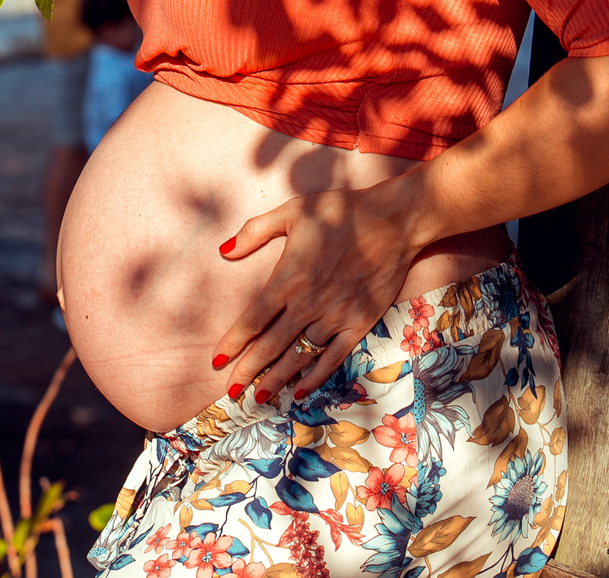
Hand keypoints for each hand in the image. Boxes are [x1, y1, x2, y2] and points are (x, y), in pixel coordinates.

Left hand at [210, 175, 424, 402]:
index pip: (253, 320)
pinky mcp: (358, 324)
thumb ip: (256, 230)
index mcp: (289, 278)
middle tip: (230, 391)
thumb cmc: (339, 211)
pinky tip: (301, 391)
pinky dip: (315, 377)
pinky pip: (332, 358)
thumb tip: (224, 250)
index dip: (233, 343)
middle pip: (270, 346)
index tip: (216, 360)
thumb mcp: (292, 210)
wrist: (391, 221)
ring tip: (259, 398)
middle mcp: (308, 303)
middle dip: (247, 371)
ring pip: (298, 357)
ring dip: (276, 380)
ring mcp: (334, 317)